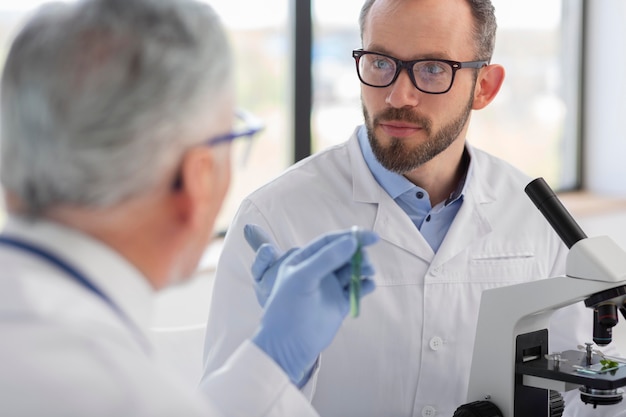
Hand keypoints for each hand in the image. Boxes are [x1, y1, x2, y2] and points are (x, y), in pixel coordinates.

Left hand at [251, 228, 378, 385]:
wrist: (288, 345)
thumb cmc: (288, 308)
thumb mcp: (303, 278)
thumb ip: (327, 258)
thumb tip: (352, 241)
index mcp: (304, 259)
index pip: (330, 241)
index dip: (350, 236)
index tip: (371, 236)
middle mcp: (318, 271)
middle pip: (344, 253)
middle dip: (358, 252)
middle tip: (368, 259)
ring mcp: (329, 287)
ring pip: (352, 270)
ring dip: (363, 267)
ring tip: (369, 271)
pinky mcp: (340, 303)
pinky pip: (356, 289)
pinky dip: (364, 285)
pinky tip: (368, 285)